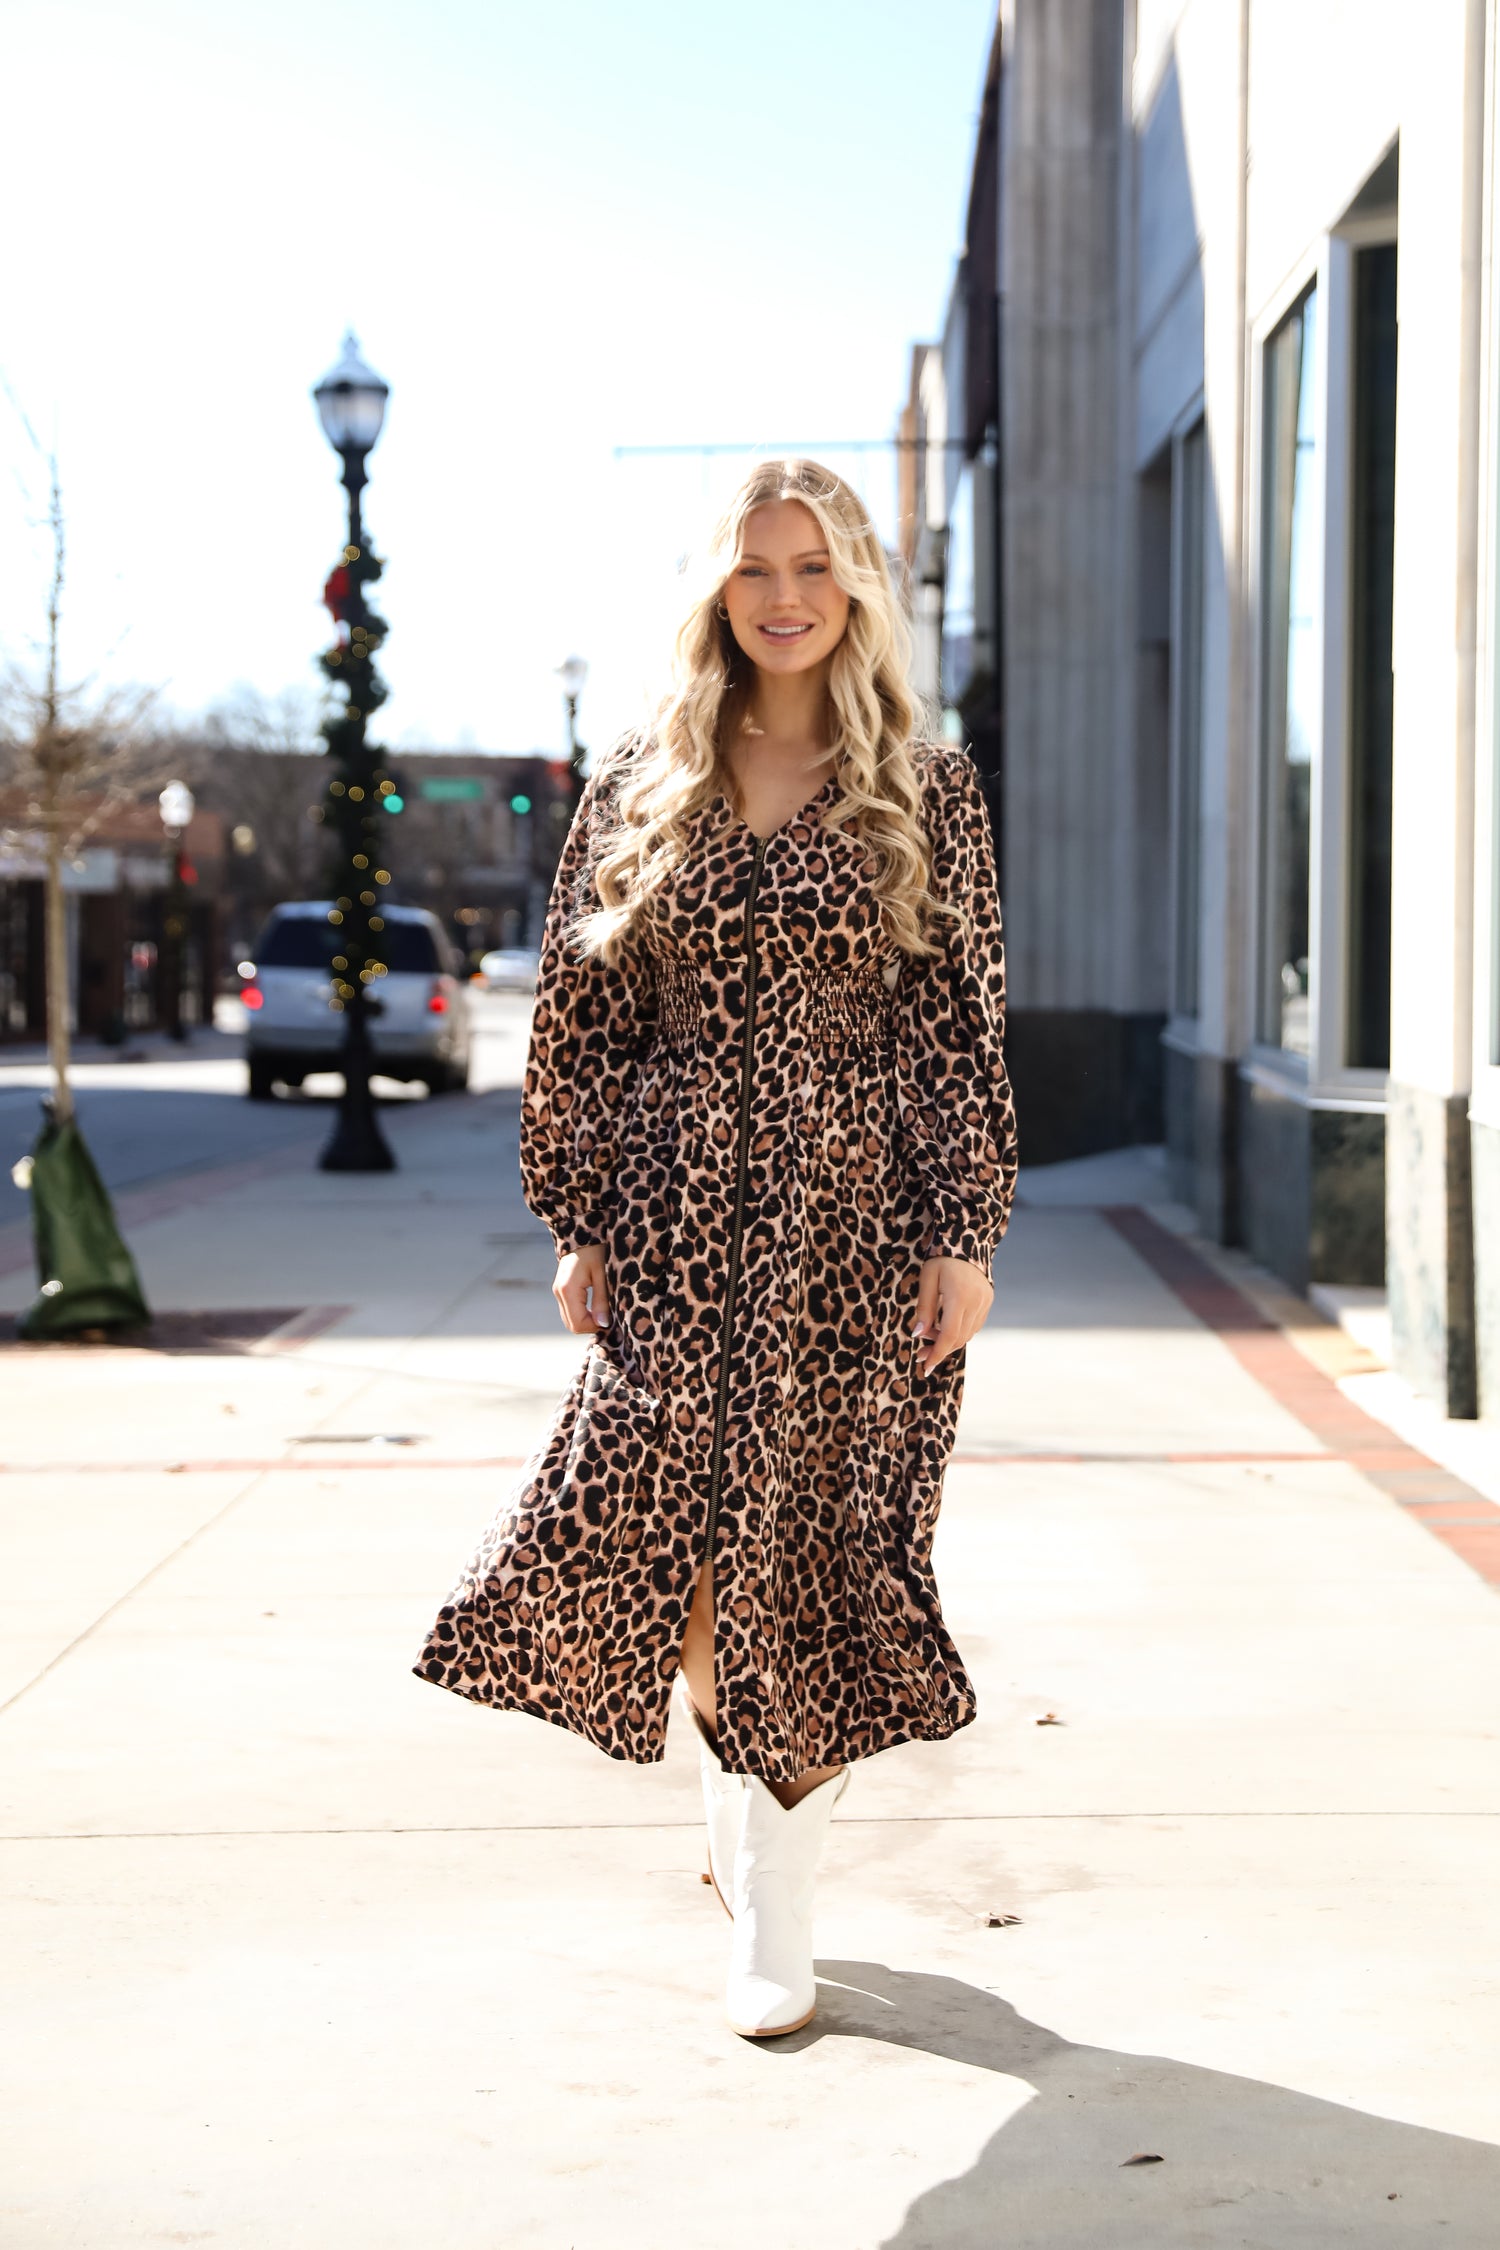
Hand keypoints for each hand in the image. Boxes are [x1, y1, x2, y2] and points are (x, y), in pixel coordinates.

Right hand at [553, 1245, 609, 1334]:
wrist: (583, 1229)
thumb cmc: (597, 1249)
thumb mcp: (604, 1275)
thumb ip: (602, 1301)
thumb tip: (603, 1325)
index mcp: (568, 1290)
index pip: (578, 1324)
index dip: (595, 1328)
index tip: (612, 1322)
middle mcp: (559, 1292)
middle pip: (572, 1324)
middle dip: (591, 1326)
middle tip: (610, 1319)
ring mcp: (558, 1291)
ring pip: (570, 1318)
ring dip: (587, 1320)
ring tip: (605, 1312)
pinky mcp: (562, 1288)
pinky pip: (571, 1309)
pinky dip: (583, 1313)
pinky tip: (597, 1307)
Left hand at [912, 1256, 992, 1375]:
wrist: (967, 1239)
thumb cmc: (941, 1258)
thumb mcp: (927, 1279)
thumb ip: (924, 1308)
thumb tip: (919, 1335)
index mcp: (959, 1296)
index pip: (948, 1334)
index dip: (937, 1353)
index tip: (925, 1366)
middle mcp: (976, 1302)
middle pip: (959, 1338)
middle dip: (940, 1350)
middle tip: (922, 1356)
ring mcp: (985, 1302)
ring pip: (968, 1334)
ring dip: (949, 1341)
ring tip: (930, 1338)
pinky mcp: (988, 1301)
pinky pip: (974, 1325)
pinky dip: (960, 1332)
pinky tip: (945, 1328)